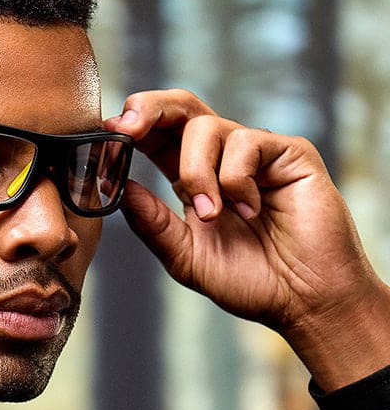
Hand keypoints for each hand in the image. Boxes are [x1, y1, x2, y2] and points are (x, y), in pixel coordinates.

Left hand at [105, 89, 389, 389]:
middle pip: (180, 107)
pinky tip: (250, 210)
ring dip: (196, 173)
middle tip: (127, 130)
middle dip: (148, 109)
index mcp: (192, 177)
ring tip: (213, 215)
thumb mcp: (184, 256)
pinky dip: (235, 179)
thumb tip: (117, 187)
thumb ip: (152, 223)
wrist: (303, 302)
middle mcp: (222, 158)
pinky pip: (245, 143)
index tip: (106, 136)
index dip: (129, 129)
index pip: (156, 135)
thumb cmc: (249, 281)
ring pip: (206, 127)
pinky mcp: (289, 154)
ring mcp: (256, 153)